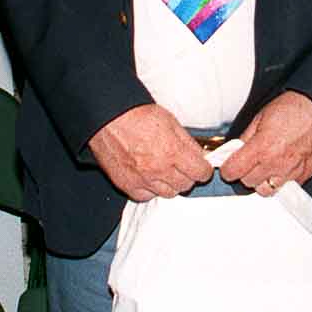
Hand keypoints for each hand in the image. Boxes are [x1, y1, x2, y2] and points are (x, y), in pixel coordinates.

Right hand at [87, 104, 211, 201]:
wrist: (108, 117)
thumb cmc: (137, 115)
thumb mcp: (171, 122)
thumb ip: (187, 143)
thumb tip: (200, 156)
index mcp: (173, 151)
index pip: (201, 173)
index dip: (203, 169)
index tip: (200, 166)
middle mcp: (158, 168)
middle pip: (186, 185)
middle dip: (187, 175)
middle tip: (181, 166)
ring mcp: (142, 179)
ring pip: (168, 193)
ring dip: (170, 183)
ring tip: (164, 170)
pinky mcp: (127, 184)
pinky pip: (146, 196)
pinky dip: (150, 189)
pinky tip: (148, 176)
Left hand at [217, 91, 311, 196]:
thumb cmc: (294, 108)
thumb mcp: (261, 116)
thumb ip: (246, 137)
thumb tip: (234, 151)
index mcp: (262, 147)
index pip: (233, 171)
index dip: (228, 168)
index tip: (230, 165)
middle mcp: (276, 163)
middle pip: (247, 183)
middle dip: (245, 173)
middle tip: (249, 162)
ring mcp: (291, 172)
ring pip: (266, 191)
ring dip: (262, 181)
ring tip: (265, 168)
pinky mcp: (304, 175)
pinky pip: (285, 188)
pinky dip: (279, 182)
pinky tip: (280, 169)